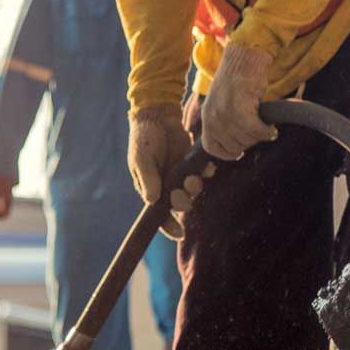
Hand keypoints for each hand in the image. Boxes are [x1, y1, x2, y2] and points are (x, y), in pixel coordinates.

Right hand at [128, 106, 211, 239]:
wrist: (158, 116)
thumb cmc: (144, 139)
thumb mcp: (141, 159)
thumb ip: (148, 179)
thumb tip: (151, 200)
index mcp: (151, 189)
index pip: (159, 215)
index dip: (169, 227)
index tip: (180, 234)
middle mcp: (166, 186)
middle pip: (178, 204)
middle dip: (183, 201)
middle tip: (184, 190)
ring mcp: (180, 175)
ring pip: (193, 191)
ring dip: (195, 187)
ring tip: (194, 176)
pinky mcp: (192, 164)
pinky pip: (203, 174)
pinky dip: (207, 172)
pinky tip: (208, 167)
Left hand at [199, 43, 275, 159]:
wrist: (245, 56)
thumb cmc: (239, 80)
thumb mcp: (223, 103)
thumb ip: (225, 123)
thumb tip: (238, 149)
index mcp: (206, 116)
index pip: (211, 148)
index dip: (228, 152)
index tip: (241, 150)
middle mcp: (212, 116)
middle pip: (234, 146)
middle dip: (249, 141)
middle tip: (258, 130)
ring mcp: (225, 112)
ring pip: (247, 139)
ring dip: (260, 135)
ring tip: (264, 125)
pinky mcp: (240, 107)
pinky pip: (256, 130)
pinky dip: (266, 131)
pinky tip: (271, 127)